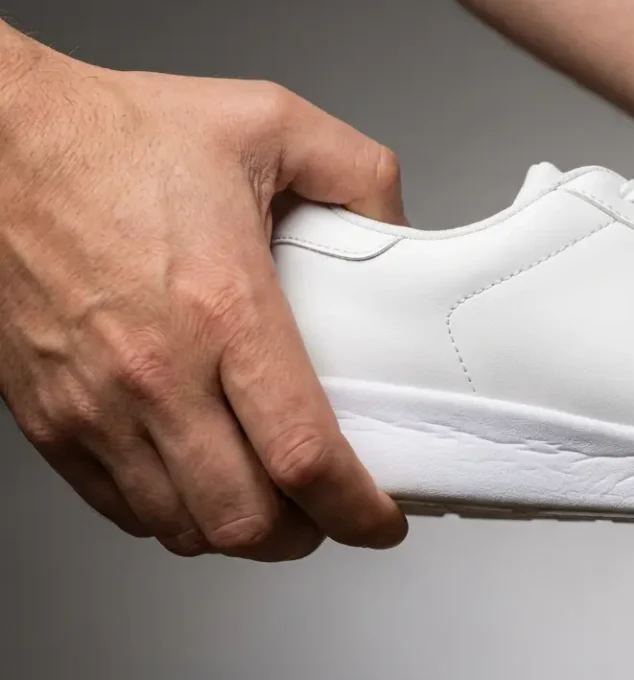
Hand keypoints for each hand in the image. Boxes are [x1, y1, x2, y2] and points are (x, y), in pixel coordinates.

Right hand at [0, 38, 407, 558]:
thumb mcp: (270, 122)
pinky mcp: (50, 417)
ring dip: (240, 534)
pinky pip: (119, 508)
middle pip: (245, 520)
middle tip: (333, 512)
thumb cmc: (115, 136)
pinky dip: (172, 516)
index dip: (357, 509)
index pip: (304, 454)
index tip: (382, 519)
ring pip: (182, 528)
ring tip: (273, 504)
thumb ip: (359, 173)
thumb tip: (399, 229)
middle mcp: (158, 373)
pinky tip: (200, 486)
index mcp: (224, 309)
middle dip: (307, 534)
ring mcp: (97, 405)